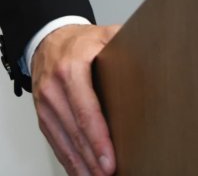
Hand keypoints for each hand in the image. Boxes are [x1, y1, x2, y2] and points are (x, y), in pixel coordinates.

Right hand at [31, 22, 120, 174]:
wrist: (47, 39)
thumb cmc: (79, 41)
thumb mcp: (104, 35)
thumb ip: (127, 43)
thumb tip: (155, 50)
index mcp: (71, 69)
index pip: (86, 111)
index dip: (99, 139)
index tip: (110, 158)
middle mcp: (54, 89)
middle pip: (75, 132)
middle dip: (92, 158)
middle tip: (109, 174)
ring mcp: (45, 104)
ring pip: (64, 142)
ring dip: (81, 165)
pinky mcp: (42, 115)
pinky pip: (55, 142)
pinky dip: (68, 160)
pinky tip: (81, 172)